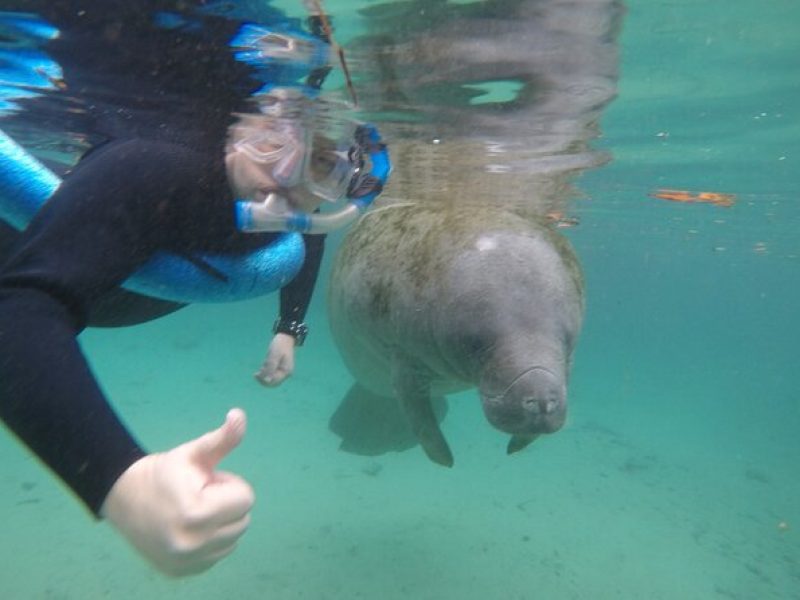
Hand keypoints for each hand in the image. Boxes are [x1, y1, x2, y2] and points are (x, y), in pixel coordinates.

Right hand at [100, 409, 254, 576]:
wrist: (124, 498)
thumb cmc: (165, 472)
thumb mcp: (194, 452)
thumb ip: (223, 438)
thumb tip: (240, 414)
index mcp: (197, 513)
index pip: (246, 499)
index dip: (228, 485)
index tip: (206, 482)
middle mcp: (193, 544)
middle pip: (243, 520)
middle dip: (226, 503)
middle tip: (199, 495)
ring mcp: (187, 562)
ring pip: (233, 539)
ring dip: (221, 522)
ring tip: (194, 510)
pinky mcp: (182, 571)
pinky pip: (218, 554)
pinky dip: (211, 541)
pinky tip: (188, 528)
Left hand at [254, 333, 295, 386]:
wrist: (285, 338)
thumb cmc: (279, 345)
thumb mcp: (274, 355)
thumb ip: (271, 367)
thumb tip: (266, 380)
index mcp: (286, 371)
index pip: (274, 382)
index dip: (264, 381)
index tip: (256, 374)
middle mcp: (285, 373)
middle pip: (272, 382)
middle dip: (263, 379)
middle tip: (255, 374)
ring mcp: (282, 371)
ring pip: (270, 378)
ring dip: (264, 374)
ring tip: (262, 365)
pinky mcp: (279, 368)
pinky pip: (270, 373)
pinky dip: (265, 371)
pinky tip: (263, 365)